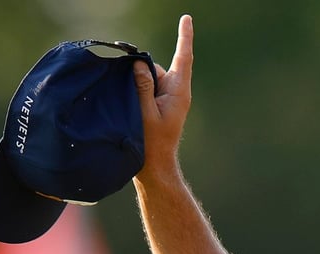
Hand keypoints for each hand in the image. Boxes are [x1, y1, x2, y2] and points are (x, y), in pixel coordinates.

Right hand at [134, 14, 192, 183]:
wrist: (155, 168)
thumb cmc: (151, 144)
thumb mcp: (144, 113)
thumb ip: (142, 87)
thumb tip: (140, 64)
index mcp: (179, 92)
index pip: (183, 57)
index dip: (184, 36)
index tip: (186, 18)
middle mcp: (176, 91)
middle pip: (156, 67)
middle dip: (142, 73)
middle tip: (135, 99)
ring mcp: (168, 98)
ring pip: (149, 78)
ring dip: (137, 86)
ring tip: (135, 110)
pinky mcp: (160, 105)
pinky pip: (147, 88)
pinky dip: (137, 92)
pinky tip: (133, 106)